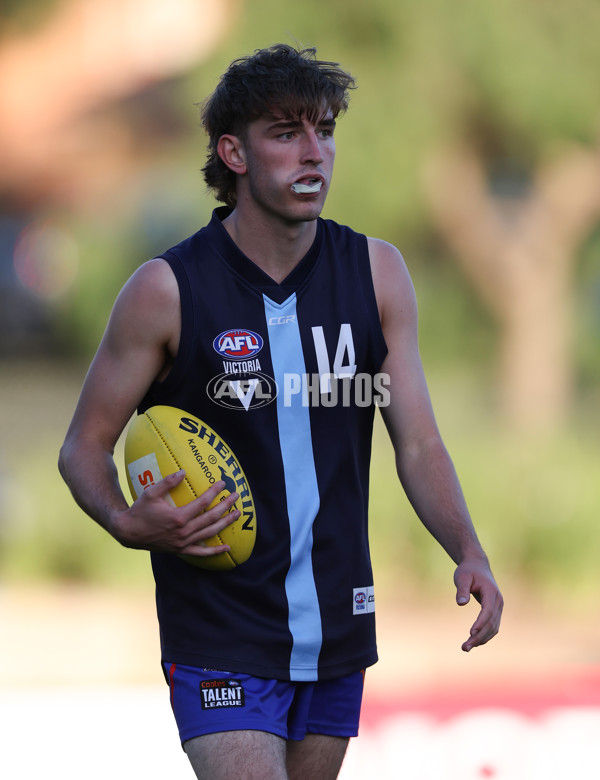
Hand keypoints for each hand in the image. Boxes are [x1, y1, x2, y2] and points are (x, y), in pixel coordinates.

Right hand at [112, 470, 239, 559]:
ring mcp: (183, 543)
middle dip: (226, 506)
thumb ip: (167, 482)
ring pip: (210, 533)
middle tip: (236, 497)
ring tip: (237, 514)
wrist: (129, 533)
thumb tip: (183, 472)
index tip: (223, 484)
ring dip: (225, 523)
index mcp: (178, 517)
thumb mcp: (150, 493)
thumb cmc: (139, 511)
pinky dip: (215, 551)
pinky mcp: (181, 550)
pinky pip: (201, 553)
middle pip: (211, 518)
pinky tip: (227, 548)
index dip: (214, 493)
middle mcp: (184, 532)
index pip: (202, 503)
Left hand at [454, 558, 502, 651]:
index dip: (480, 623)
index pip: (488, 611)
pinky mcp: (495, 611)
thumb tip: (461, 603)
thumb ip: (462, 589)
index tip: (471, 633)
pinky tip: (473, 641)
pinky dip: (484, 635)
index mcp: (491, 592)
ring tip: (466, 647)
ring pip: (493, 628)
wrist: (477, 566)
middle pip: (491, 623)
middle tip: (464, 647)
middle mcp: (498, 602)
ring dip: (481, 639)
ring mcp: (498, 607)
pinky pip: (492, 626)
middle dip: (479, 637)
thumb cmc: (468, 571)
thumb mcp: (462, 577)